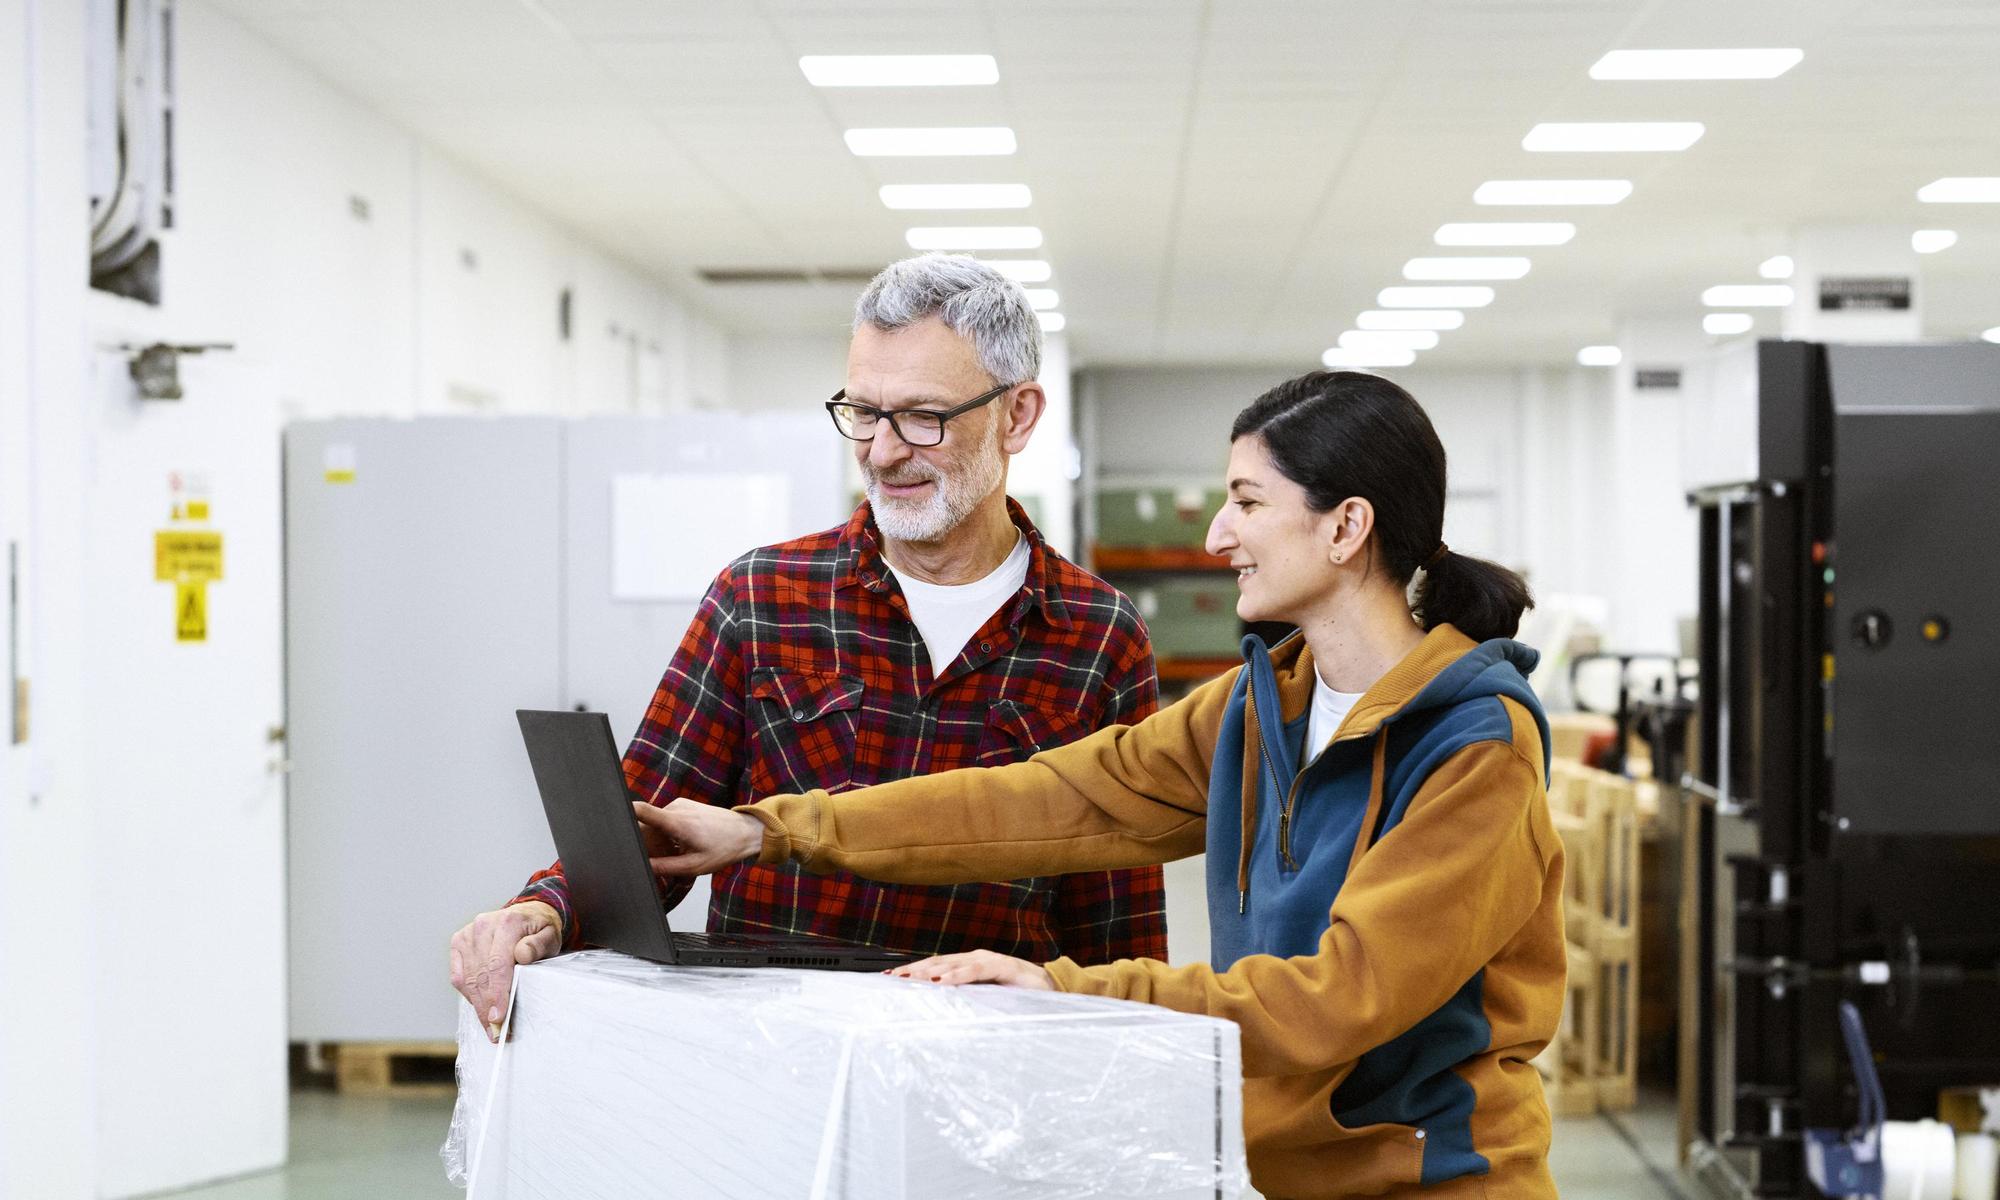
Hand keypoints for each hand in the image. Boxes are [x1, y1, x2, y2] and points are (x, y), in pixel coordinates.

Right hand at [449, 901, 560, 1041]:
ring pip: (467, 979)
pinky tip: (481, 1008)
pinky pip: (458, 977)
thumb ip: (538, 945)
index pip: (498, 964)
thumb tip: (522, 955)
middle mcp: (483, 926)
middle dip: (488, 1008)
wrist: (526, 915)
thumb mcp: (550, 936)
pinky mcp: (458, 943)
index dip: (497, 994)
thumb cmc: (539, 930)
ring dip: (478, 1007)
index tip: (500, 1018)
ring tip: (490, 1027)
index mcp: (507, 922)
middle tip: (497, 1033)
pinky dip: (469, 995)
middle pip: (481, 975)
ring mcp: (467, 934)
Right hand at [633, 798, 763, 876]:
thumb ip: (665, 867)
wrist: (746, 832)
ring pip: (655, 824)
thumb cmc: (724, 848)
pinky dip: (667, 834)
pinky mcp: (682, 805)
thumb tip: (643, 867)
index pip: (642, 811)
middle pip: (646, 825)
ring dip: (659, 840)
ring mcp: (679, 804)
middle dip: (647, 843)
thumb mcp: (694, 866)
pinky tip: (681, 845)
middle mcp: (676, 808)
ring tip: (678, 853)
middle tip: (662, 858)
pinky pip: (665, 820)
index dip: (624, 814)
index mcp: (677, 822)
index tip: (611, 820)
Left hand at [888, 949, 1054, 990]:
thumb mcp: (987, 999)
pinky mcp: (1003, 966)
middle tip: (894, 979)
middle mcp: (976, 958)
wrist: (1052, 989)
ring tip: (911, 979)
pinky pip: (977, 970)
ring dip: (930, 971)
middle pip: (938, 962)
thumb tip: (939, 1011)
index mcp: (970, 965)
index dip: (914, 971)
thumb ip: (967, 999)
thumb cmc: (1018, 995)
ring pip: (953, 963)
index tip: (892, 979)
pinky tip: (943, 981)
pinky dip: (958, 975)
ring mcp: (989, 960)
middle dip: (915, 970)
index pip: (936, 966)